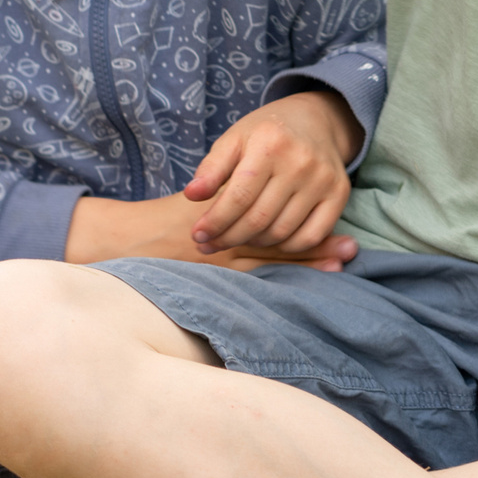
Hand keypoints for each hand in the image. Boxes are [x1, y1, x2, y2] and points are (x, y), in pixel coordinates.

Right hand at [64, 192, 355, 271]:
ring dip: (305, 264)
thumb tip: (269, 187)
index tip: (337, 225)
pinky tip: (301, 290)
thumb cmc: (166, 218)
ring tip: (340, 265)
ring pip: (269, 261)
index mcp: (227, 207)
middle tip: (352, 249)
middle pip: (280, 239)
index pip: (273, 214)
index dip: (306, 220)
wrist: (126, 239)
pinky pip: (249, 279)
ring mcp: (220, 258)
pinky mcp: (212, 274)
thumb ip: (228, 194)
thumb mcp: (200, 198)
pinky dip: (277, 281)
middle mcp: (228, 236)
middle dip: (316, 246)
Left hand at [185, 90, 360, 253]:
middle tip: (209, 244)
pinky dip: (286, 246)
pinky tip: (267, 239)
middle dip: (227, 237)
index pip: (238, 197)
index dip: (214, 222)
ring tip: (236, 237)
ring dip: (253, 243)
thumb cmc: (266, 133)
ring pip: (281, 232)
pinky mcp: (340, 194)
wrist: (316, 120)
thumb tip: (192, 195)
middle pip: (258, 219)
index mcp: (270, 144)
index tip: (198, 235)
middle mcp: (301, 162)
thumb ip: (211, 168)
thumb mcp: (234, 139)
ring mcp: (323, 180)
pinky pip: (311, 237)